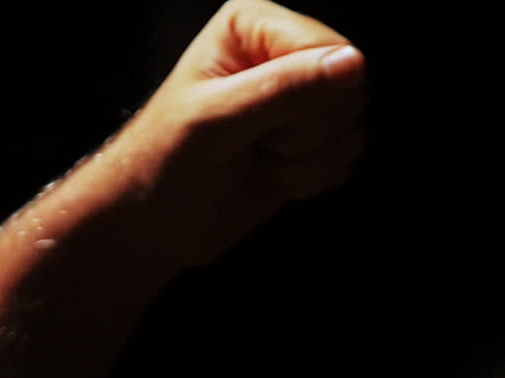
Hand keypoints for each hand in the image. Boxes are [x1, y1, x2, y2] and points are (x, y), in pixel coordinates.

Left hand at [114, 0, 366, 267]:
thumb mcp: (216, 120)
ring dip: (306, 160)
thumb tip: (350, 63)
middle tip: (256, 141)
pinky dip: (312, 177)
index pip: (329, 51)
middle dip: (305, 133)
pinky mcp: (310, 140)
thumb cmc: (162, 163)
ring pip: (350, 127)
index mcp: (253, 27)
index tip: (263, 122)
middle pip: (348, 90)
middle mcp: (281, 55)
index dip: (309, 98)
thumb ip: (283, 88)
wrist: (154, 223)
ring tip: (258, 158)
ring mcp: (298, 100)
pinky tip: (272, 174)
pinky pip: (346, 156)